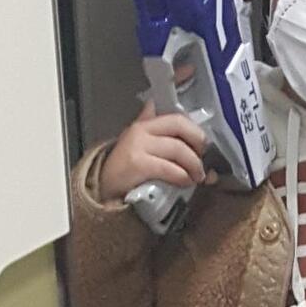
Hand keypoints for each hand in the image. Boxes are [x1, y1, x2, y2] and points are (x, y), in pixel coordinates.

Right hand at [97, 106, 211, 204]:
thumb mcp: (142, 147)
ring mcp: (138, 146)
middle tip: (203, 159)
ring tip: (197, 177)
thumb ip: (162, 137)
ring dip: (194, 165)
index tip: (202, 145)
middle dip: (198, 142)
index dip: (194, 129)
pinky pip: (169, 168)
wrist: (103, 190)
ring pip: (178, 149)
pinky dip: (182, 176)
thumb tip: (195, 140)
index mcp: (145, 123)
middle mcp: (141, 130)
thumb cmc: (127, 171)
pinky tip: (185, 182)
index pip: (176, 116)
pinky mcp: (138, 164)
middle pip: (180, 126)